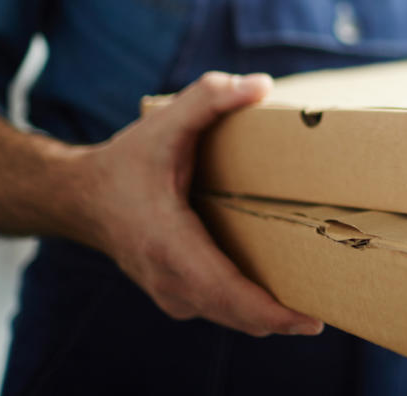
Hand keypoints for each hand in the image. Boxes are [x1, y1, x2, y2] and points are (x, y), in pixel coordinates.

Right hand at [75, 71, 322, 336]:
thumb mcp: (165, 122)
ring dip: (266, 317)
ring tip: (311, 305)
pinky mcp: (173, 294)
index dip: (267, 311)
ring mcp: (169, 292)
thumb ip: (210, 98)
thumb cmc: (126, 161)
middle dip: (281, 318)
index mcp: (168, 242)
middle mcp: (168, 277)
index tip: (307, 321)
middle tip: (326, 311)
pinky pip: (218, 310)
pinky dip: (247, 310)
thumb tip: (261, 86)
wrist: (80, 196)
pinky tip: (278, 297)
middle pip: (234, 314)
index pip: (224, 291)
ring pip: (228, 317)